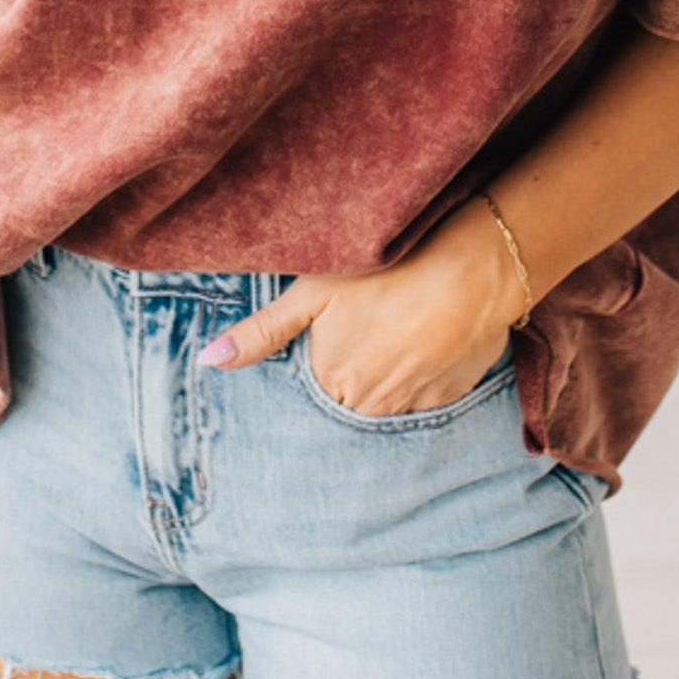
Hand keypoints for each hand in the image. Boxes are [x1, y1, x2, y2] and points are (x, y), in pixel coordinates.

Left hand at [194, 196, 523, 417]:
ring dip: (384, 375)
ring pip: (385, 400)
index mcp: (330, 382)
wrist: (471, 272)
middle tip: (366, 329)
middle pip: (347, 397)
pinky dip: (420, 375)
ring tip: (394, 331)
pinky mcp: (449, 397)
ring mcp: (411, 405)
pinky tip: (423, 339)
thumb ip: (261, 332)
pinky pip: (424, 397)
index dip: (318, 360)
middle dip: (350, 371)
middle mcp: (367, 406)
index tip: (331, 336)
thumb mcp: (312, 292)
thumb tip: (207, 361)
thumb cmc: (387, 273)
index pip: (311, 389)